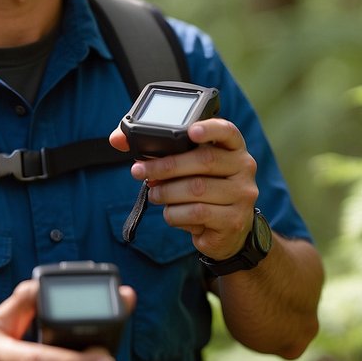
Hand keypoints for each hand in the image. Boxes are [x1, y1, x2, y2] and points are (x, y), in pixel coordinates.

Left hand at [109, 118, 257, 259]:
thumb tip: (117, 139)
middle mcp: (243, 168)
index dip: (210, 129)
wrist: (229, 231)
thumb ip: (158, 151)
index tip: (191, 131)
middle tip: (139, 171)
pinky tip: (172, 213)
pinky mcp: (233, 221)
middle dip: (166, 166)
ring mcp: (241, 195)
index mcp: (233, 148)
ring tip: (154, 194)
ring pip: (196, 190)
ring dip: (166, 192)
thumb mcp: (186, 168)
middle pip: (203, 161)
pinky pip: (196, 214)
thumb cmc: (203, 191)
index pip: (227, 131)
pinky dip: (175, 214)